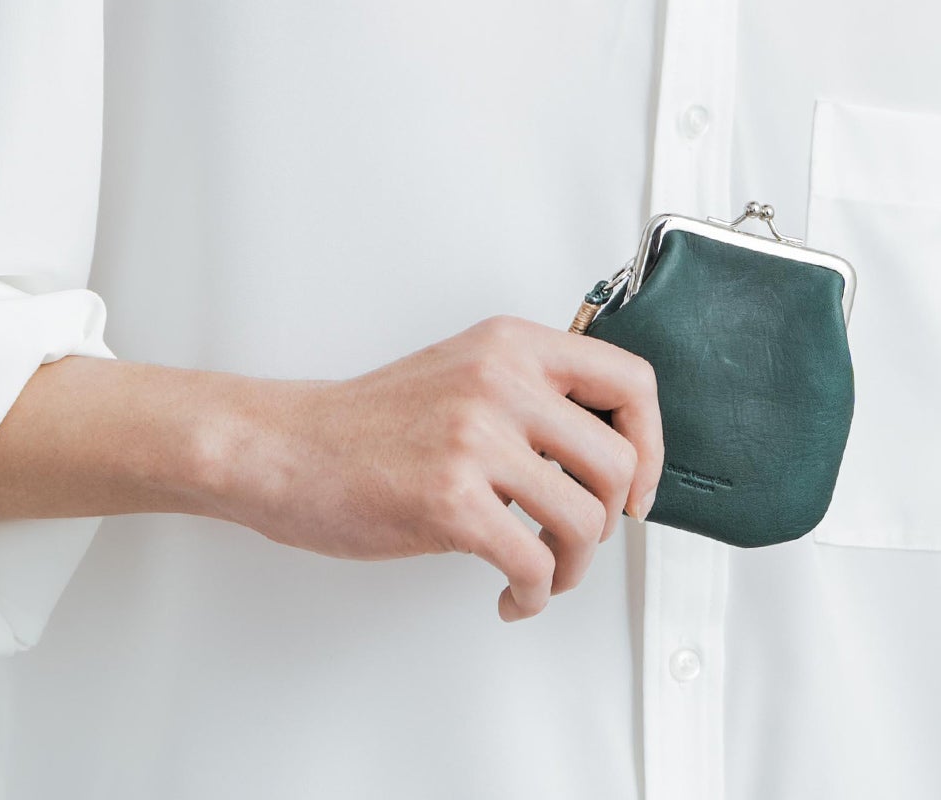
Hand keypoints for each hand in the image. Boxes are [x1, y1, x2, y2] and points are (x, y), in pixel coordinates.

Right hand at [205, 314, 663, 623]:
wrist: (289, 448)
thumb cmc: (375, 422)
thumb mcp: (467, 370)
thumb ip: (535, 391)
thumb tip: (612, 446)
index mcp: (513, 344)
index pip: (630, 381)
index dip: (651, 443)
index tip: (636, 488)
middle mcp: (502, 380)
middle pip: (617, 462)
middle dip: (609, 521)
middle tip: (577, 541)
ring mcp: (475, 438)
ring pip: (584, 520)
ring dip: (572, 568)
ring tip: (542, 574)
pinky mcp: (449, 500)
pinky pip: (534, 564)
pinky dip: (533, 596)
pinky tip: (511, 596)